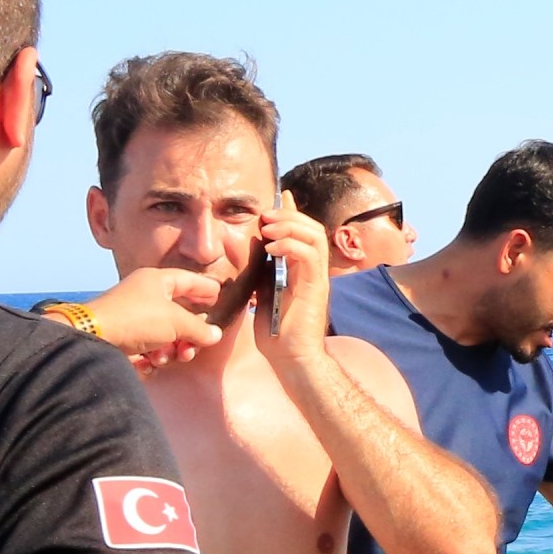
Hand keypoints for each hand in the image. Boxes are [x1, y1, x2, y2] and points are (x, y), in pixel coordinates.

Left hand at [81, 268, 228, 371]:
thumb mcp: (176, 321)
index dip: (205, 289)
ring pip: (166, 334)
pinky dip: (153, 356)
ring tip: (168, 356)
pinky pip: (149, 346)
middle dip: (190, 333)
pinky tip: (150, 361)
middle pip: (179, 313)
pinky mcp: (125, 337)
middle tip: (196, 345)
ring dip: (172, 349)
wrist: (94, 338)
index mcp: (157, 281)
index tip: (219, 296)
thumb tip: (215, 335)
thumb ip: (200, 329)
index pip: (188, 281)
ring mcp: (135, 317)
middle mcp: (145, 296)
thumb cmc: (136, 319)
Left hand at [256, 194, 334, 362]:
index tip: (280, 195)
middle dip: (289, 216)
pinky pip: (310, 256)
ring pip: (315, 236)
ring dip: (291, 226)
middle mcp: (313, 270)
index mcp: (301, 269)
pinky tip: (273, 248)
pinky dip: (292, 245)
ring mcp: (317, 278)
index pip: (303, 232)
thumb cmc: (275, 331)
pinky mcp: (316, 288)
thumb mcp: (258, 289)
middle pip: (312, 228)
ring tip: (270, 229)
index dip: (292, 211)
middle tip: (266, 218)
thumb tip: (235, 239)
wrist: (290, 358)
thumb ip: (254, 265)